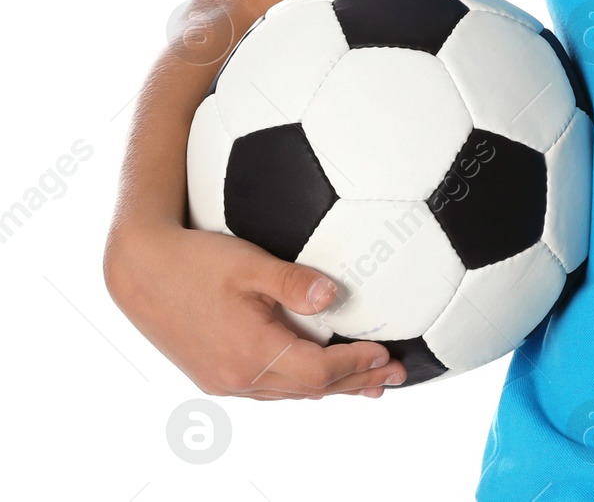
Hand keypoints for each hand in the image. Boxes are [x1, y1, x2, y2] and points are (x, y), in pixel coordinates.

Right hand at [104, 223, 406, 399]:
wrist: (138, 270)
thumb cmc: (194, 260)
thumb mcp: (248, 262)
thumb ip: (293, 281)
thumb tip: (334, 296)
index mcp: (250, 353)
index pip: (318, 372)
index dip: (355, 365)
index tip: (386, 355)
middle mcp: (236, 378)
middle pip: (308, 390)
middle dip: (355, 382)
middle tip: (393, 376)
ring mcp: (222, 381)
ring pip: (288, 394)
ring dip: (329, 387)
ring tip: (366, 382)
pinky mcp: (211, 374)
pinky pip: (266, 389)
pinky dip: (298, 384)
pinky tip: (313, 376)